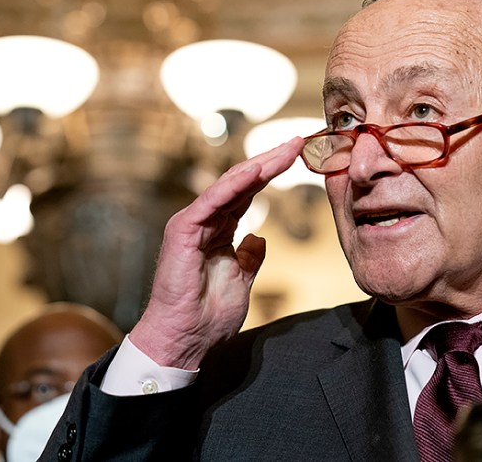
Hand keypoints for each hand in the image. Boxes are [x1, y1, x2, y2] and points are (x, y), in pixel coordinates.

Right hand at [130, 137, 304, 369]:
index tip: (298, 157)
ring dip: (259, 166)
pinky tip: (256, 171)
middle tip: (298, 142)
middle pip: (242, 182)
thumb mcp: (241, 281)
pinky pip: (212, 202)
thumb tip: (259, 238)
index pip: (249, 194)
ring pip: (230, 185)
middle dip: (271, 161)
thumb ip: (250, 257)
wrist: (183, 340)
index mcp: (218, 231)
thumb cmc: (206, 316)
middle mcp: (204, 222)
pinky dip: (234, 186)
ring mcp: (192, 224)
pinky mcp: (183, 232)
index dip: (272, 174)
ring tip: (286, 150)